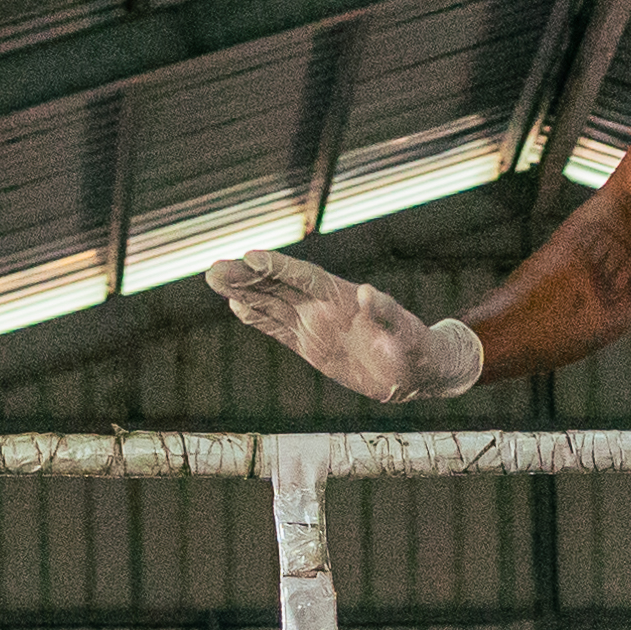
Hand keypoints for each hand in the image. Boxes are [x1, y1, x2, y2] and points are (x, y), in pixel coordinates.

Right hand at [206, 249, 481, 403]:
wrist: (417, 374)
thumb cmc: (417, 351)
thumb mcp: (406, 335)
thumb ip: (388, 314)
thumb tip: (370, 293)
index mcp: (344, 298)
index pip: (303, 277)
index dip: (277, 266)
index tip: (249, 256)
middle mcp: (324, 307)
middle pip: (278, 286)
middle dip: (246, 277)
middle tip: (213, 268)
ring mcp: (315, 325)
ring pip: (272, 304)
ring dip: (243, 292)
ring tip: (214, 279)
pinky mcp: (311, 346)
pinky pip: (279, 329)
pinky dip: (257, 317)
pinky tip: (236, 306)